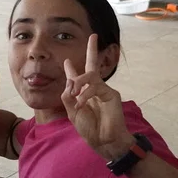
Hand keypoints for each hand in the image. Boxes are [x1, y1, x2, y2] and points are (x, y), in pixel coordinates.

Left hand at [62, 34, 131, 160]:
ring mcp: (104, 91)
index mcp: (83, 93)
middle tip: (92, 36)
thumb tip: (69, 83)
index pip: (77, 77)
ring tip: (74, 95)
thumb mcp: (72, 113)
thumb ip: (68, 97)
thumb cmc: (89, 129)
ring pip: (90, 76)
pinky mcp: (111, 95)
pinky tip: (80, 103)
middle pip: (92, 66)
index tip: (66, 60)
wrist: (103, 141)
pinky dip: (86, 94)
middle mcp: (94, 89)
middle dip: (91, 50)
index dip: (71, 69)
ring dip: (79, 83)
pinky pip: (96, 87)